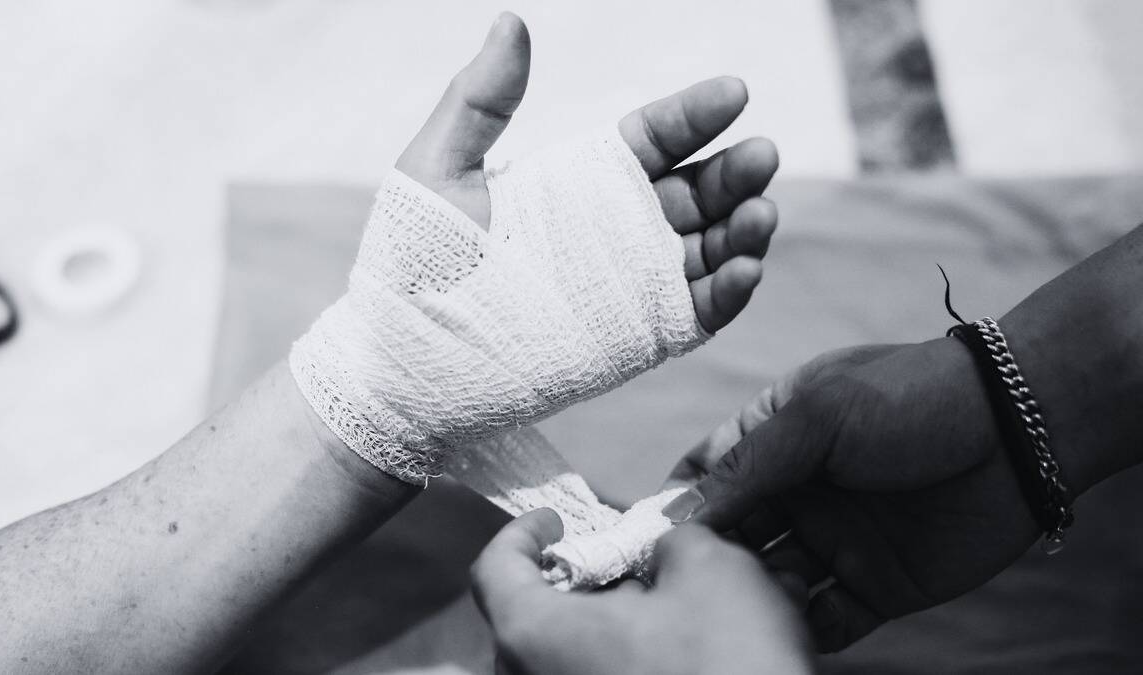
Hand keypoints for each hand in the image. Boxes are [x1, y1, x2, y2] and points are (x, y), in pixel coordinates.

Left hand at [395, 12, 778, 332]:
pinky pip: (696, 313)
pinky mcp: (638, 337)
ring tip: (763, 214)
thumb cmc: (414, 262)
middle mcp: (617, 229)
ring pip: (708, 250)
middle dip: (735, 173)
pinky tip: (745, 271)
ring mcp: (632, 284)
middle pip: (696, 192)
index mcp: (582, 181)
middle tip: (762, 156)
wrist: (401, 359)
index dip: (695, 114)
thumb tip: (511, 22)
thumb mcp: (439, 168)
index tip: (734, 91)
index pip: (655, 138)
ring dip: (744, 231)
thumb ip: (480, 100)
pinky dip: (728, 294)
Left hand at [471, 510, 812, 674]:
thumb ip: (677, 545)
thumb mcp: (712, 573)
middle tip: (633, 574)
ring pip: (565, 664)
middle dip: (585, 590)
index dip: (523, 535)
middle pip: (534, 621)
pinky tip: (678, 663)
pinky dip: (622, 670)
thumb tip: (668, 555)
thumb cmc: (728, 667)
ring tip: (673, 620)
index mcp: (534, 634)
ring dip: (609, 635)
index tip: (556, 523)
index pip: (495, 570)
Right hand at [664, 339, 1047, 651]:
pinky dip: (798, 630)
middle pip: (730, 536)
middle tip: (675, 589)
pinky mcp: (876, 583)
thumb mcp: (816, 417)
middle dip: (702, 561)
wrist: (1022, 430)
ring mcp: (836, 539)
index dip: (671, 506)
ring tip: (733, 609)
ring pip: (770, 581)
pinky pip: (825, 617)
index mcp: (775, 437)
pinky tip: (777, 635)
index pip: (705, 475)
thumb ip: (746, 466)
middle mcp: (799, 491)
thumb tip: (676, 514)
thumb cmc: (912, 399)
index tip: (639, 540)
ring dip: (748, 597)